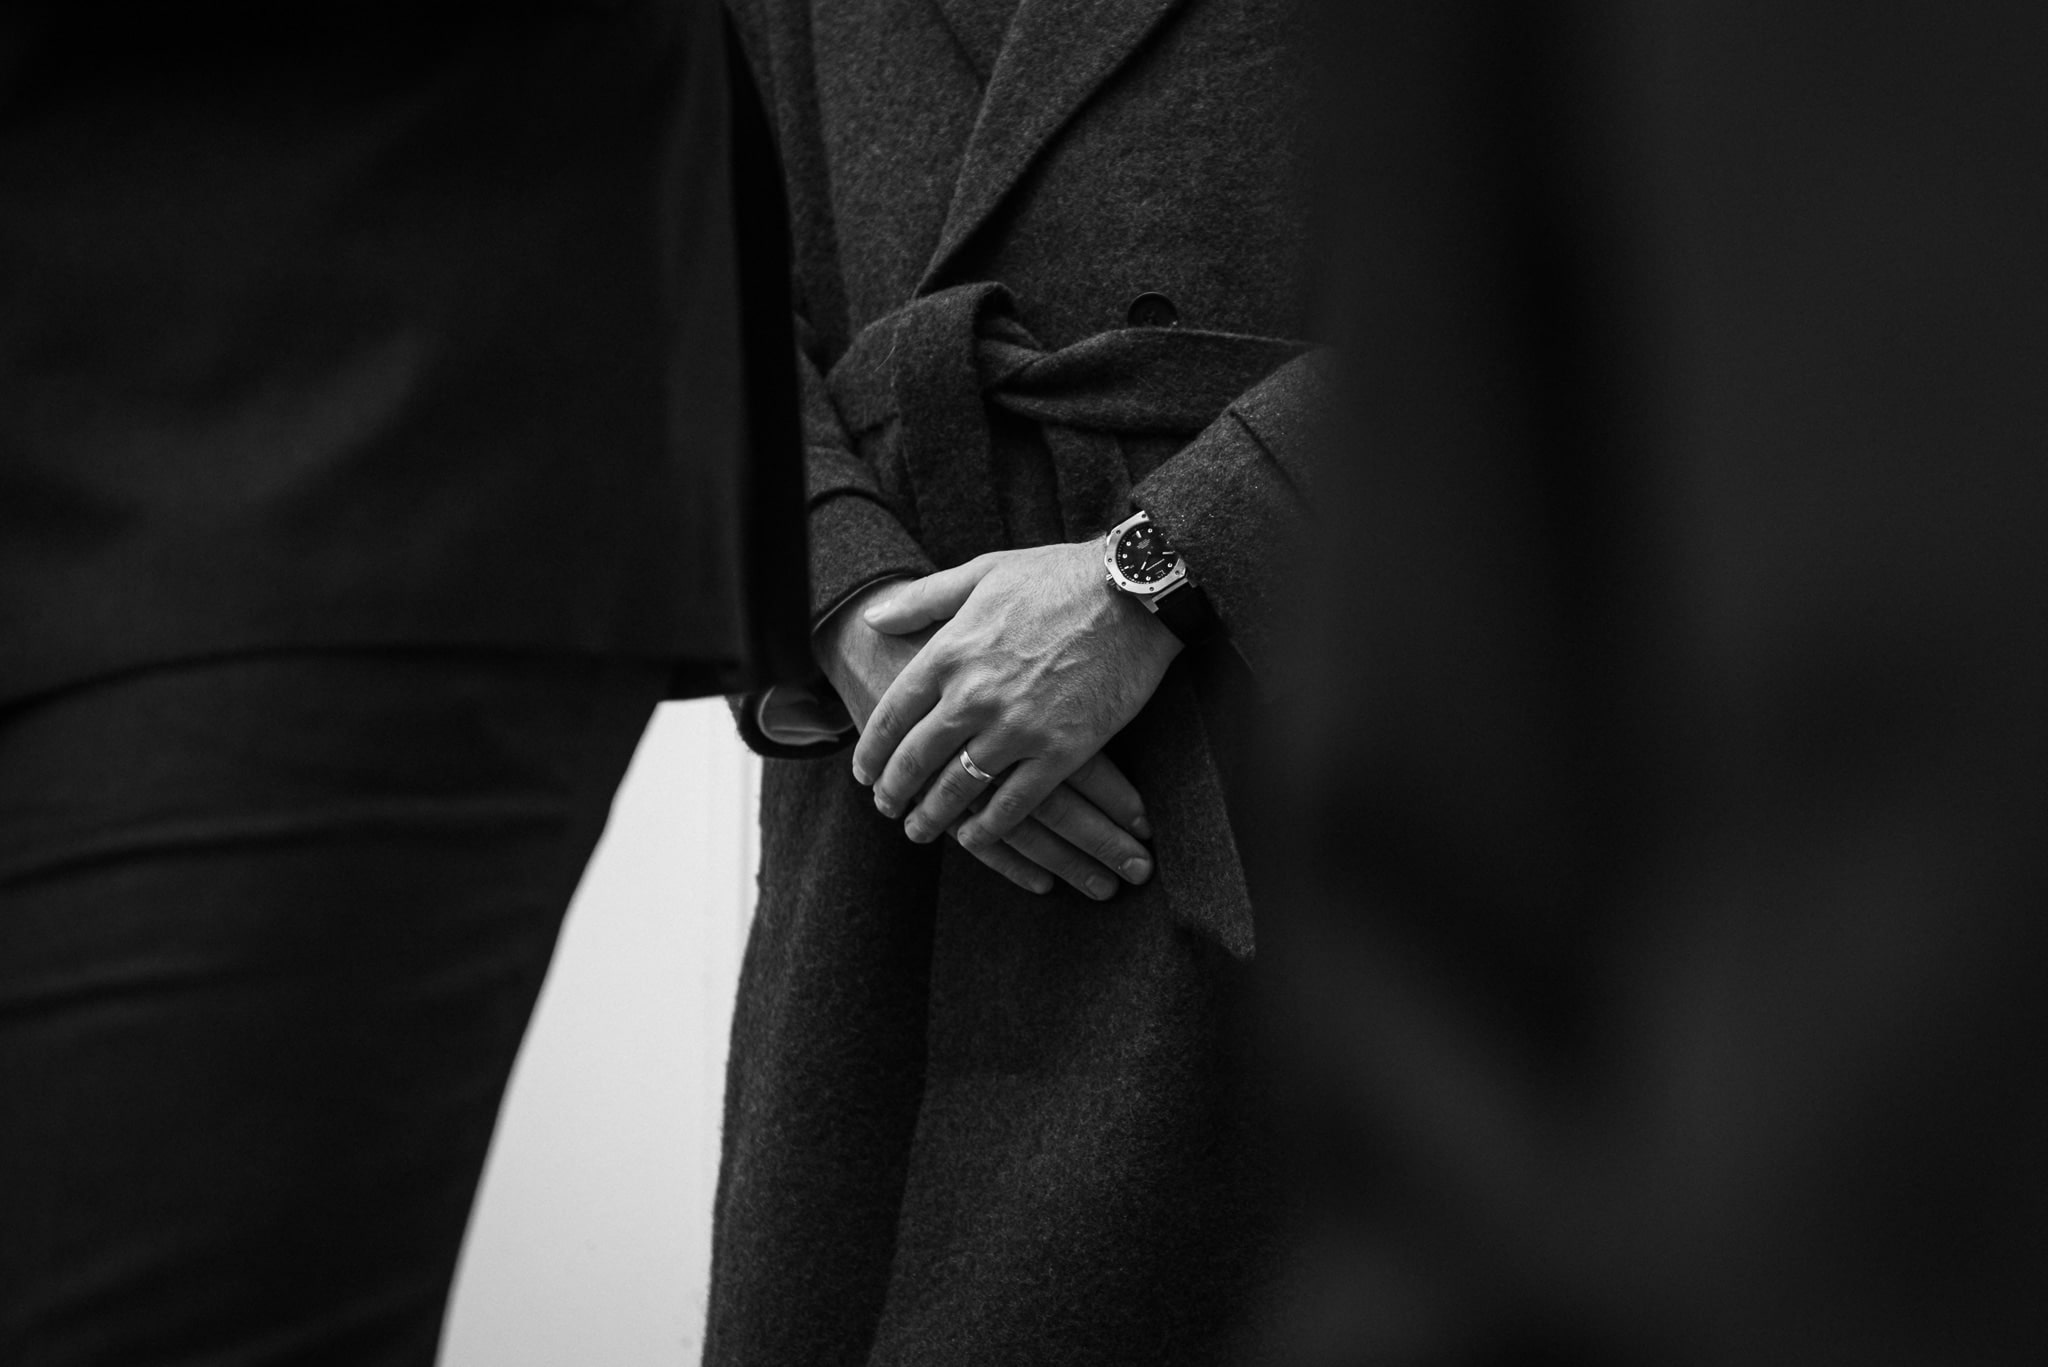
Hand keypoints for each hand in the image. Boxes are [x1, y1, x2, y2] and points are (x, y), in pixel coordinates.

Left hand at [818, 581, 1155, 899]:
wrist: (1133, 592)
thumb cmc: (1059, 576)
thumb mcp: (983, 573)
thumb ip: (924, 600)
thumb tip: (874, 618)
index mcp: (950, 651)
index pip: (892, 715)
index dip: (872, 751)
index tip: (863, 772)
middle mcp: (974, 694)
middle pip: (916, 758)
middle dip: (893, 790)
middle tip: (885, 807)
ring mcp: (1018, 726)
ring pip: (959, 787)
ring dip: (933, 816)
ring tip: (920, 830)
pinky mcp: (1062, 750)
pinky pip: (1015, 803)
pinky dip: (990, 827)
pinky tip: (975, 837)